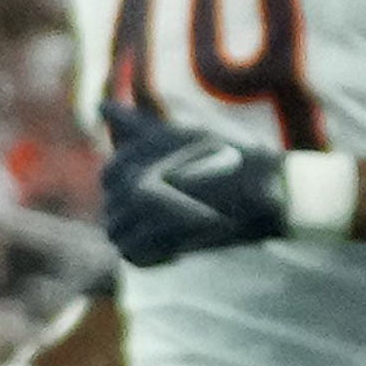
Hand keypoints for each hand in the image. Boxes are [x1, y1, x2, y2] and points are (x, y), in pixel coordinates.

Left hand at [99, 113, 286, 267]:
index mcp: (141, 150)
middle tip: (170, 220)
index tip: (154, 197)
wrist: (265, 189)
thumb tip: (100, 108)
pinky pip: (135, 254)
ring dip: (139, 239)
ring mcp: (148, 207)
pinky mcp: (162, 236)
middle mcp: (138, 175)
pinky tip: (172, 251)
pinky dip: (150, 257)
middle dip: (133, 217)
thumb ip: (136, 124)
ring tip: (167, 237)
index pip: (109, 175)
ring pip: (118, 233)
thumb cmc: (227, 159)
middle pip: (112, 207)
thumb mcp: (181, 133)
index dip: (125, 189)